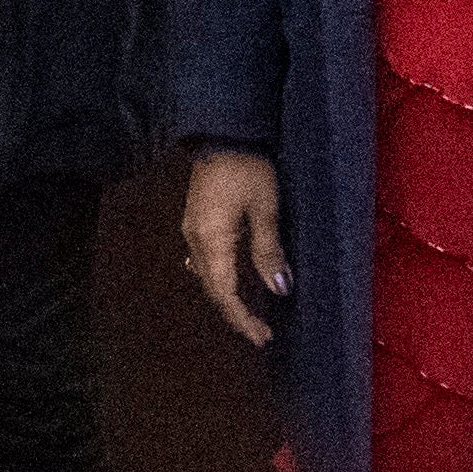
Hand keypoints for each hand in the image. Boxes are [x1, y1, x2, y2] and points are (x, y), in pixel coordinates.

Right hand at [182, 149, 287, 343]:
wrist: (222, 134)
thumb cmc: (247, 169)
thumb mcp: (265, 209)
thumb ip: (269, 251)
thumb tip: (280, 289)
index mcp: (211, 241)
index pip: (224, 293)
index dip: (243, 319)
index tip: (262, 337)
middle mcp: (195, 241)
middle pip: (213, 290)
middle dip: (236, 314)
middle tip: (261, 332)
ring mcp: (192, 231)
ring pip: (208, 277)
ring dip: (228, 298)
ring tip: (250, 313)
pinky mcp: (196, 222)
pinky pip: (206, 262)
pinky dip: (221, 279)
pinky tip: (233, 281)